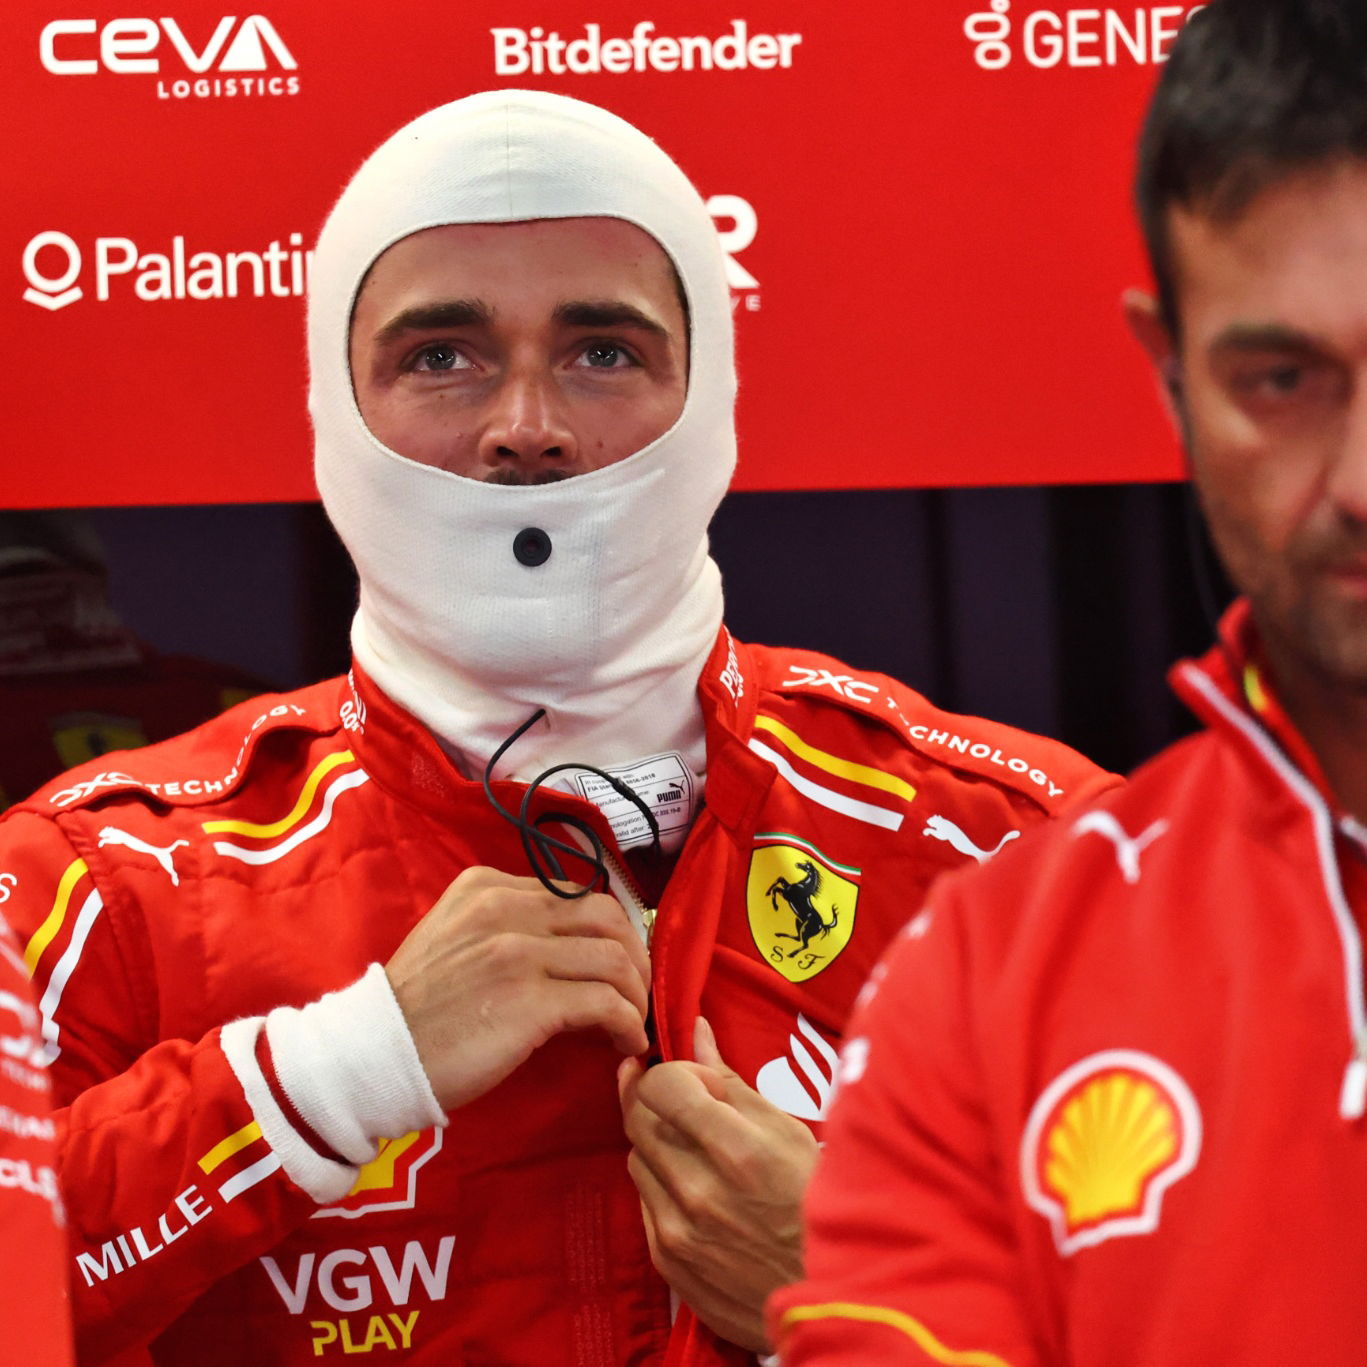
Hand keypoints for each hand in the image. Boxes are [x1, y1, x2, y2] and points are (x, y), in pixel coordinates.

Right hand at [385, 865, 649, 1111]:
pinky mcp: (531, 1003)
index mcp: (487, 886)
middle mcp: (506, 909)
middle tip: (636, 989)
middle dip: (634, 954)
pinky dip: (628, 1023)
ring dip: (636, 993)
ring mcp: (520, 953)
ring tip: (633, 1019)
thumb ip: (503, 924)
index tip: (615, 961)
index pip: (574, 894)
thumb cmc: (415, 1008)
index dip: (608, 929)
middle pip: (606, 917)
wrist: (374, 1055)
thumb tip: (566, 944)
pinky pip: (606, 1002)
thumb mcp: (453, 936)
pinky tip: (625, 1042)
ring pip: (615, 958)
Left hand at [618, 1017, 819, 1351]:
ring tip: (698, 1151)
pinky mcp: (667, 1263)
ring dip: (659, 1145)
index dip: (672, 1072)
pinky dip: (662, 1187)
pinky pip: (644, 1203)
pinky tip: (696, 1190)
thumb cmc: (817, 1206)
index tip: (694, 1079)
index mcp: (737, 1151)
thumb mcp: (788, 1133)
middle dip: (656, 1100)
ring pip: (637, 1159)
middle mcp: (698, 1192)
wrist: (830, 1301)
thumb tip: (695, 1031)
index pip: (660, 1086)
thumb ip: (731, 1081)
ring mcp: (677, 1232)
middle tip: (682, 1099)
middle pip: (638, 1119)